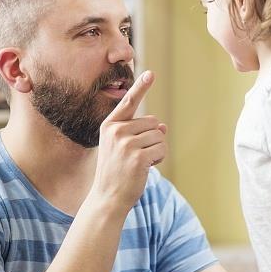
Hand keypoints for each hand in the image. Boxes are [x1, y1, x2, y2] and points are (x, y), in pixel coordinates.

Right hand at [91, 70, 166, 210]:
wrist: (108, 198)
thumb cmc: (117, 172)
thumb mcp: (123, 148)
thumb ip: (140, 133)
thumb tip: (163, 126)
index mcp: (110, 125)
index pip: (129, 102)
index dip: (141, 87)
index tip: (150, 73)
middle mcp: (116, 131)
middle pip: (153, 122)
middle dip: (152, 139)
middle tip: (135, 157)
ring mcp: (126, 143)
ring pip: (159, 136)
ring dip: (156, 151)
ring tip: (139, 164)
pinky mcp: (138, 156)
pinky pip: (161, 149)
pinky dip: (158, 159)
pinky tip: (145, 169)